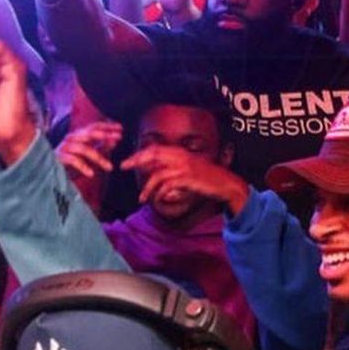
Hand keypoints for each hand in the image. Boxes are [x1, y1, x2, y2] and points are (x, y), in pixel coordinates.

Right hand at [55, 120, 123, 179]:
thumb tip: (114, 141)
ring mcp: (64, 147)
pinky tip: (91, 174)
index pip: (94, 127)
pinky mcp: (58, 158)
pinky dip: (83, 167)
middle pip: (89, 134)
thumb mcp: (88, 154)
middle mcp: (71, 138)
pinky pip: (73, 160)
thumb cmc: (70, 163)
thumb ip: (100, 147)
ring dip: (99, 158)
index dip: (107, 126)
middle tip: (118, 139)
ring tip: (109, 168)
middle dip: (105, 136)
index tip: (121, 129)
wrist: (49, 172)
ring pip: (84, 149)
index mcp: (78, 136)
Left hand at [121, 145, 248, 215]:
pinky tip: (158, 200)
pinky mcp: (188, 179)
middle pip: (153, 154)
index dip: (139, 153)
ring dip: (147, 189)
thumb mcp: (187, 169)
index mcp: (180, 152)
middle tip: (123, 166)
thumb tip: (152, 173)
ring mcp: (184, 167)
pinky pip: (167, 187)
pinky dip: (160, 194)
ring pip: (158, 175)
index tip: (127, 160)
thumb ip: (170, 169)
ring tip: (141, 199)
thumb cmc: (205, 178)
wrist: (225, 184)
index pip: (155, 149)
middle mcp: (180, 156)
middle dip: (136, 160)